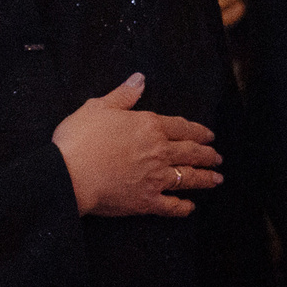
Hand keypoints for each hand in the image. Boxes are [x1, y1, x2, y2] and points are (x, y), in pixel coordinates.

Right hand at [51, 73, 222, 217]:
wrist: (69, 174)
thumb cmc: (79, 139)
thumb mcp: (97, 108)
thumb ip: (123, 95)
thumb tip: (140, 79)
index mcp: (149, 126)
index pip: (182, 127)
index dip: (198, 131)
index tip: (209, 135)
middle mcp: (159, 152)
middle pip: (192, 153)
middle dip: (208, 155)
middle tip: (217, 158)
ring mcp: (156, 178)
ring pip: (188, 178)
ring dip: (205, 178)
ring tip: (216, 179)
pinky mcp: (146, 201)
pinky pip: (171, 206)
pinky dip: (183, 207)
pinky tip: (190, 207)